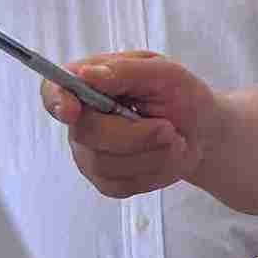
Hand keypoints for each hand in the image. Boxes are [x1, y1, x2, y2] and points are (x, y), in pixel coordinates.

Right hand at [39, 52, 214, 197]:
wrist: (203, 132)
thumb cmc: (182, 96)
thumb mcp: (166, 74)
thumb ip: (126, 72)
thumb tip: (88, 74)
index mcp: (90, 83)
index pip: (54, 91)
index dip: (57, 101)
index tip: (72, 111)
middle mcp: (82, 119)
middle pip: (87, 133)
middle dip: (136, 135)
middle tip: (169, 128)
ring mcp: (90, 152)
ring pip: (105, 164)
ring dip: (152, 154)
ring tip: (174, 139)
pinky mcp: (106, 180)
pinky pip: (122, 184)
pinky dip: (155, 171)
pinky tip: (166, 156)